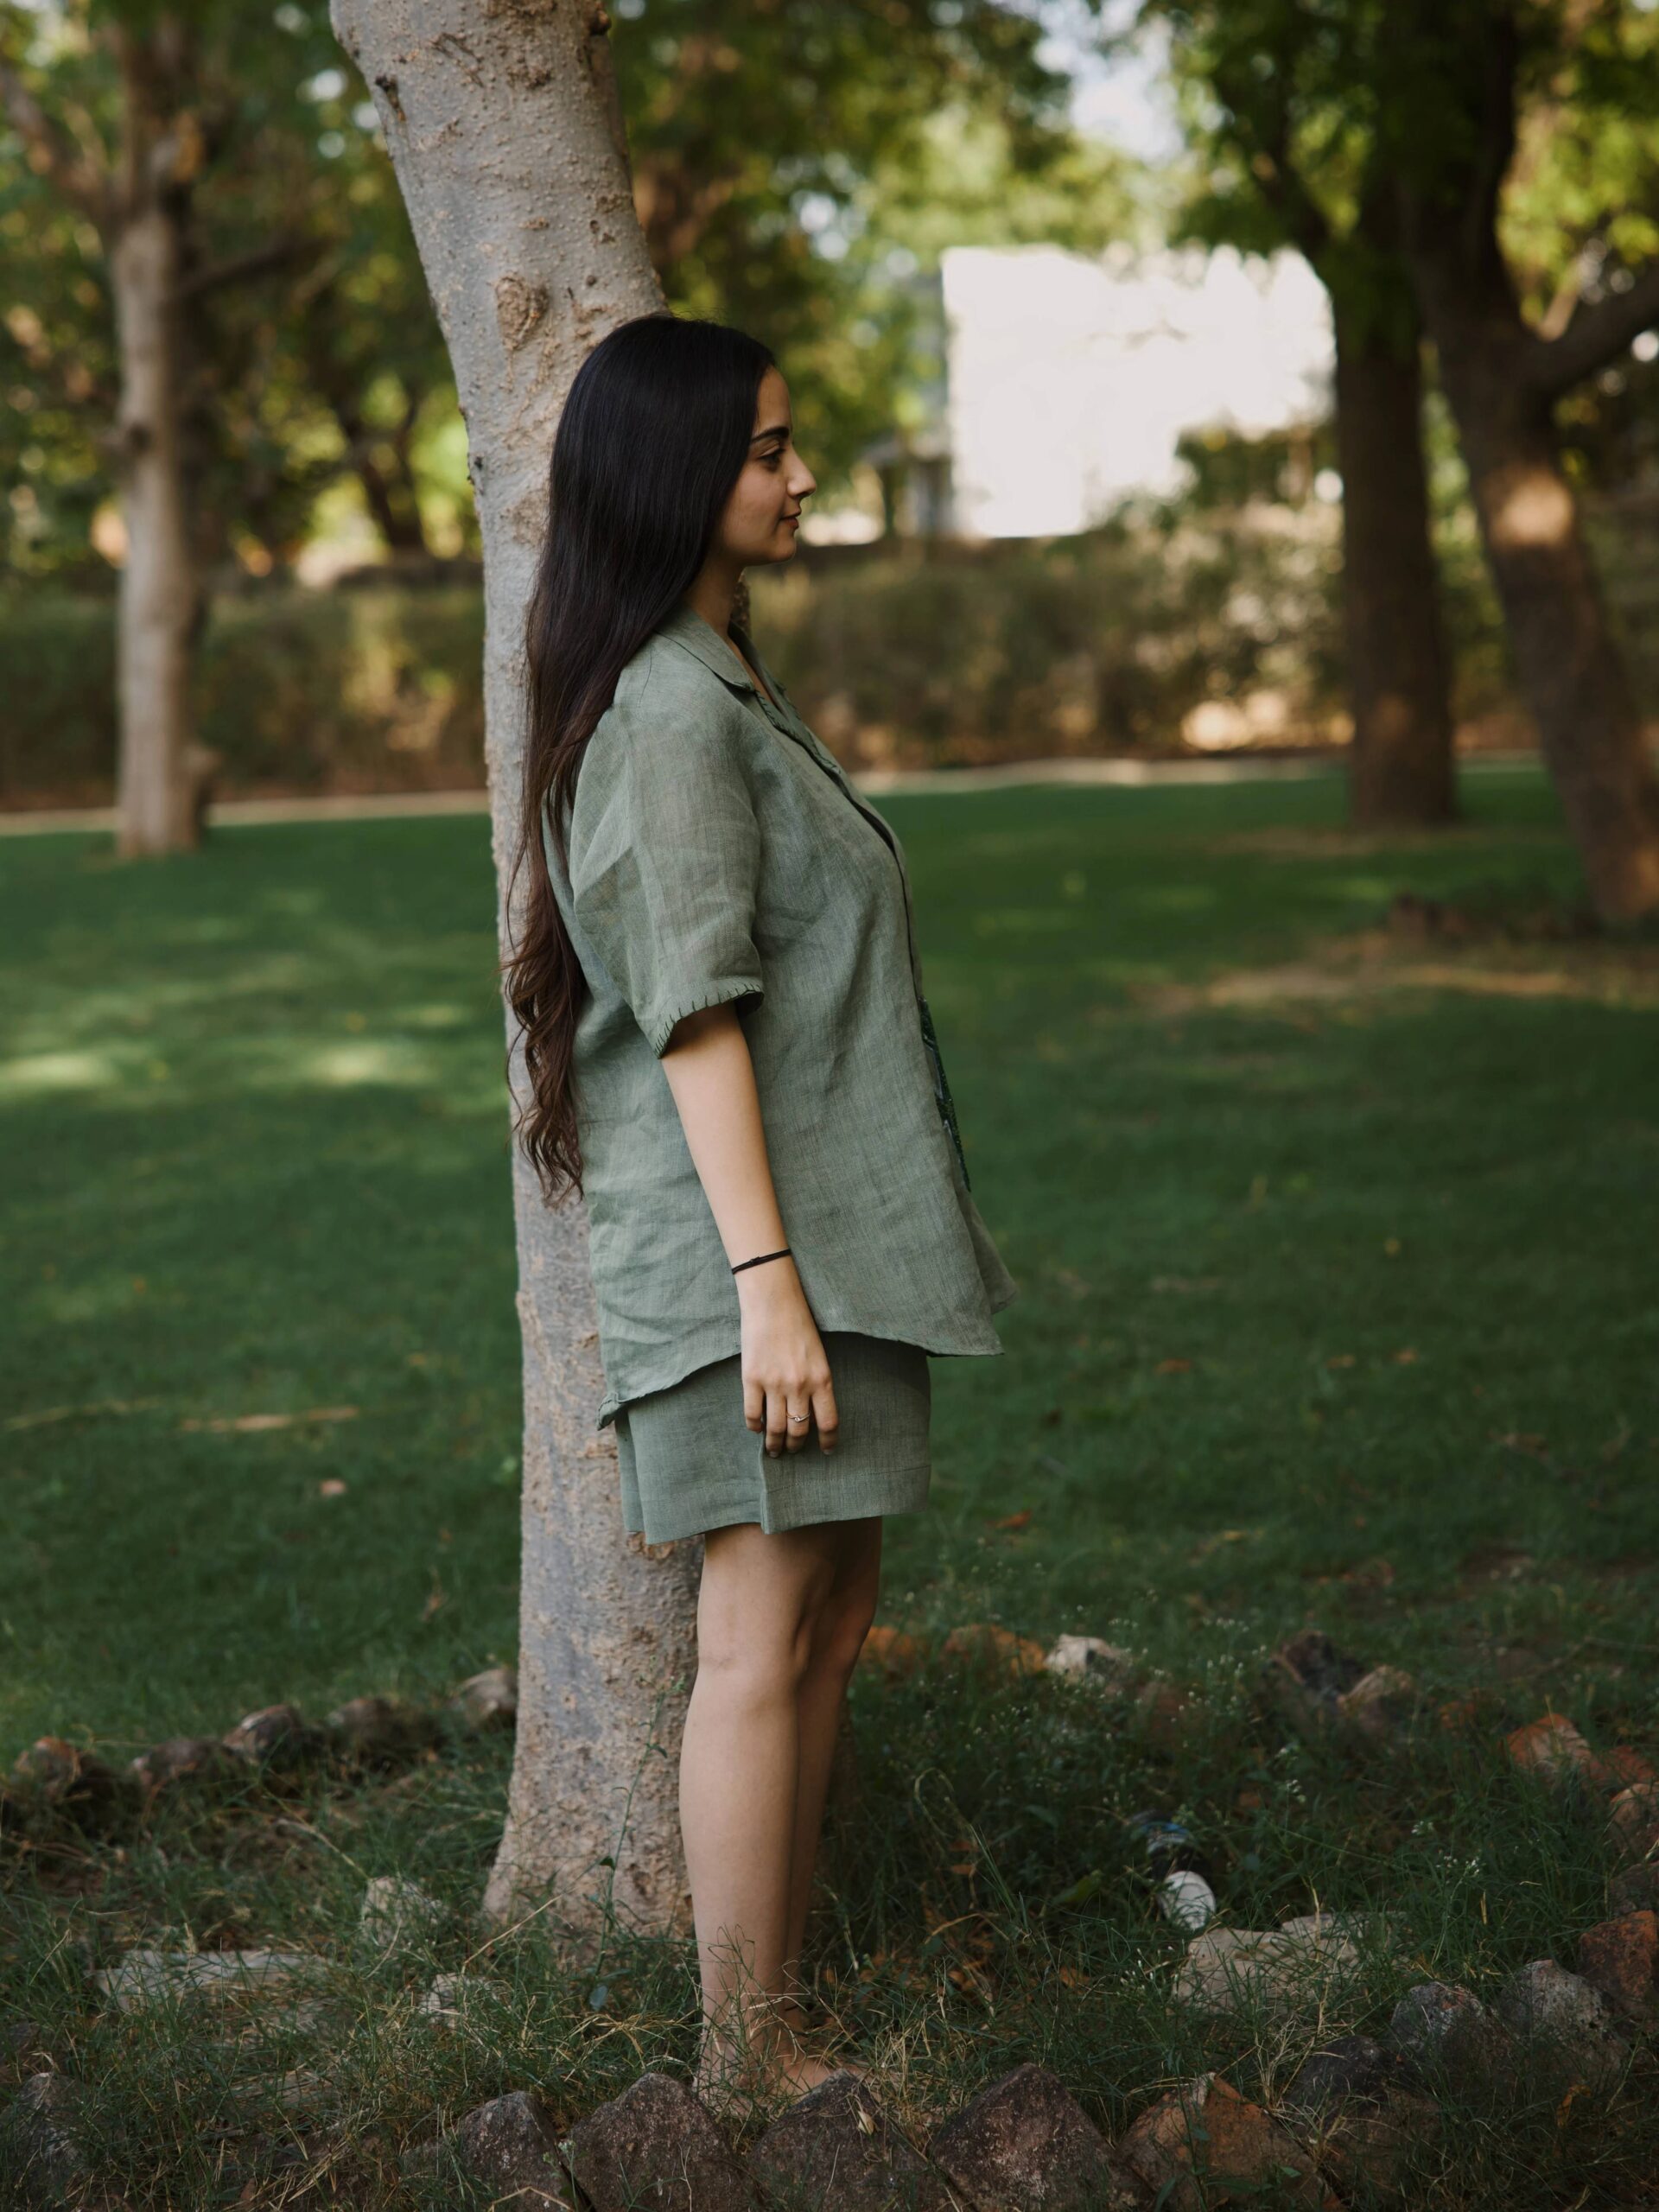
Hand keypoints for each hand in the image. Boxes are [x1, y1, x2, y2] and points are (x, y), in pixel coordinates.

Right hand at [735, 1260, 838, 1456]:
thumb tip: (809, 1411)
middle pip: (799, 1430)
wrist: (773, 1302)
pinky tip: (756, 1428)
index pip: (828, 1422)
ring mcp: (774, 1384)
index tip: (826, 1450)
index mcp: (821, 1379)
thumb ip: (816, 1383)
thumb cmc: (799, 1324)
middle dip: (795, 1446)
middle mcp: (799, 1385)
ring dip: (774, 1444)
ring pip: (775, 1428)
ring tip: (773, 1449)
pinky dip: (754, 1426)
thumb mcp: (818, 1355)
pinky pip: (752, 1414)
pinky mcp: (751, 1379)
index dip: (828, 1441)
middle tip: (792, 1451)